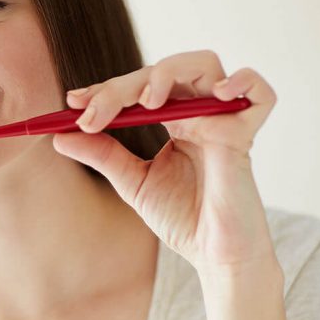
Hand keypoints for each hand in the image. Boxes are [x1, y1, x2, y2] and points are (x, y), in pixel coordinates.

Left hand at [52, 50, 277, 277]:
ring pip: (204, 65)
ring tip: (146, 102)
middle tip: (92, 112)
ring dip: (168, 73)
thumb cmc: (181, 218)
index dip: (106, 89)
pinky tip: (217, 93)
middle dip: (121, 87)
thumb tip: (59, 136)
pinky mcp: (245, 136)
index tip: (72, 102)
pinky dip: (243, 82)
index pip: (138, 87)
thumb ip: (101, 155)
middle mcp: (198, 113)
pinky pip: (260, 93)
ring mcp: (223, 120)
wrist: (214, 255)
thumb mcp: (132, 182)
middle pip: (163, 71)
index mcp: (174, 120)